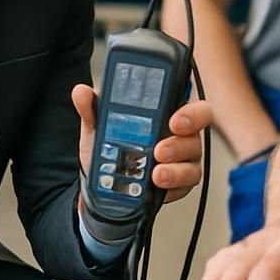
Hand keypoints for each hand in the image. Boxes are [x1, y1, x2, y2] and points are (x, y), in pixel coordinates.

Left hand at [73, 85, 212, 203]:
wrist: (103, 187)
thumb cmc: (109, 149)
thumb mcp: (97, 128)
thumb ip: (92, 109)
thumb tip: (81, 92)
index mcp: (166, 111)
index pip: (188, 102)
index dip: (189, 110)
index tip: (173, 119)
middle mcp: (180, 132)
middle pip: (198, 130)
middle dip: (182, 140)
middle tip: (159, 150)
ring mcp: (184, 157)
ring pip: (193, 159)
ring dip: (175, 168)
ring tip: (155, 173)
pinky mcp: (181, 182)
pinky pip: (186, 184)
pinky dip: (172, 186)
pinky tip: (158, 186)